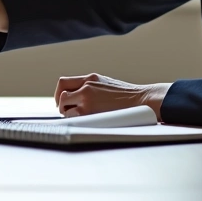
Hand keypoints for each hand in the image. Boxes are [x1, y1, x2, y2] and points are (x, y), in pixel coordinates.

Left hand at [54, 73, 170, 117]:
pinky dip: (75, 121)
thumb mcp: (106, 84)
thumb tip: (77, 95)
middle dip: (62, 105)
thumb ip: (91, 86)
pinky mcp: (90, 112)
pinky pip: (73, 118)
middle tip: (69, 111)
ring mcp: (87, 99)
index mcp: (91, 78)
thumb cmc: (128, 96)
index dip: (59, 93)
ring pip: (65, 108)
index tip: (63, 101)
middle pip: (61, 95)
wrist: (142, 100)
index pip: (64, 82)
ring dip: (69, 114)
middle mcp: (87, 86)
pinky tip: (85, 122)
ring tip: (81, 117)